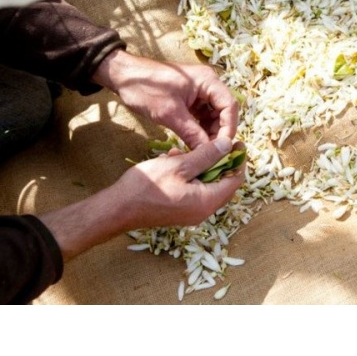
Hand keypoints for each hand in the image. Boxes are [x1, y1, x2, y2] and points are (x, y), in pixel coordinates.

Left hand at [92, 50, 237, 147]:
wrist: (123, 76)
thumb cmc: (146, 88)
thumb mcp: (170, 113)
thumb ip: (192, 133)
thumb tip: (207, 152)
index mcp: (208, 81)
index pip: (230, 107)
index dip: (228, 129)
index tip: (222, 148)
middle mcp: (208, 84)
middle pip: (224, 111)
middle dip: (218, 132)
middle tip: (210, 152)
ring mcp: (200, 91)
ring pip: (214, 116)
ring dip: (209, 132)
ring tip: (200, 149)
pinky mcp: (191, 98)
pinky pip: (202, 115)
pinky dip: (199, 129)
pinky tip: (193, 142)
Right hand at [110, 137, 245, 229]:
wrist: (118, 209)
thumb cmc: (148, 186)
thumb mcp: (180, 165)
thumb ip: (206, 156)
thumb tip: (228, 146)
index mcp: (207, 201)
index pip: (235, 180)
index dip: (238, 160)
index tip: (236, 142)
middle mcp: (203, 211)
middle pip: (224, 183)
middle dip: (220, 162)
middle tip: (215, 143)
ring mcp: (191, 213)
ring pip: (207, 185)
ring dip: (201, 166)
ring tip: (185, 150)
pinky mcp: (180, 210)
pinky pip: (194, 190)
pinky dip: (190, 175)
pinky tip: (174, 160)